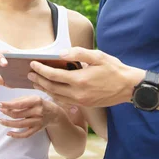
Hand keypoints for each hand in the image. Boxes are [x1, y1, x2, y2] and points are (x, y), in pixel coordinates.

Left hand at [0, 95, 63, 137]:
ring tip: (0, 121)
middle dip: (6, 113)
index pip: (19, 104)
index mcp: (36, 101)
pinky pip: (26, 134)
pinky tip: (9, 133)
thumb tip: (6, 105)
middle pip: (18, 114)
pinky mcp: (37, 129)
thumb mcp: (32, 97)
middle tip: (0, 111)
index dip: (8, 105)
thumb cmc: (40, 103)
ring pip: (20, 124)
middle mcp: (37, 111)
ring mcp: (38, 121)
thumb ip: (20, 100)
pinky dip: (16, 135)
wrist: (54, 113)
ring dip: (8, 123)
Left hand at [28, 47, 143, 106]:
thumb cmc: (114, 69)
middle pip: (51, 87)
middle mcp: (78, 93)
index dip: (41, 69)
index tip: (32, 64)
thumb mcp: (98, 56)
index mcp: (80, 80)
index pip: (54, 75)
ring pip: (56, 96)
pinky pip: (64, 100)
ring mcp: (80, 100)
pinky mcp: (84, 104)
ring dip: (44, 89)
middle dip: (38, 80)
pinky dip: (54, 95)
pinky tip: (51, 90)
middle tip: (29, 74)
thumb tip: (61, 53)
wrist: (128, 87)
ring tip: (36, 82)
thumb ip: (78, 54)